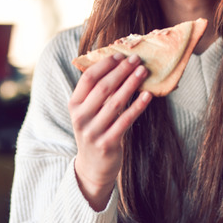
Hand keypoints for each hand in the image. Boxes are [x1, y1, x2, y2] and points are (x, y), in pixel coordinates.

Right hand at [68, 53, 152, 210]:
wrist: (93, 167)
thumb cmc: (95, 131)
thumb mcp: (88, 112)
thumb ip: (96, 92)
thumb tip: (116, 64)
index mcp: (74, 105)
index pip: (88, 79)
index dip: (104, 65)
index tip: (120, 56)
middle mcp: (80, 117)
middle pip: (103, 88)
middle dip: (121, 71)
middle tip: (136, 60)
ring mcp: (93, 132)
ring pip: (116, 102)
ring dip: (131, 84)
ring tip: (143, 72)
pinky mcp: (107, 143)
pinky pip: (126, 120)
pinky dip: (138, 106)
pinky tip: (147, 95)